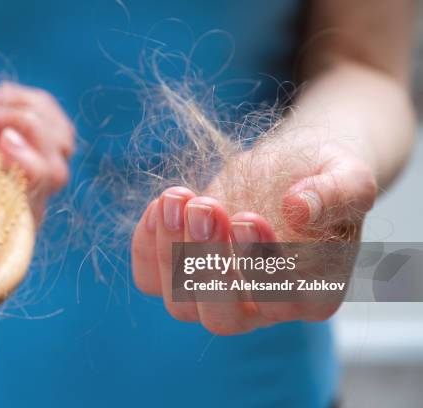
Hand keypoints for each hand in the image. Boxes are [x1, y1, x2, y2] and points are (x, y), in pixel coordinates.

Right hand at [0, 72, 73, 223]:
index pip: (26, 214)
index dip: (28, 178)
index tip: (3, 142)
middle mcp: (12, 195)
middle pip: (54, 176)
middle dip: (29, 136)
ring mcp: (32, 169)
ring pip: (61, 147)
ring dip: (25, 114)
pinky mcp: (41, 144)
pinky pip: (59, 123)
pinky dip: (31, 102)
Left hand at [131, 131, 377, 334]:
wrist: (289, 168)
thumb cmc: (321, 176)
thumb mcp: (347, 174)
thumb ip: (336, 193)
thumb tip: (297, 208)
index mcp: (313, 294)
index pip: (285, 303)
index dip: (262, 268)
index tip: (247, 216)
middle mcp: (261, 308)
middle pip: (224, 318)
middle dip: (208, 263)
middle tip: (206, 207)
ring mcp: (217, 296)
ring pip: (181, 303)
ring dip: (171, 251)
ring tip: (178, 198)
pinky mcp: (182, 274)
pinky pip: (151, 280)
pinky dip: (146, 247)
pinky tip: (160, 205)